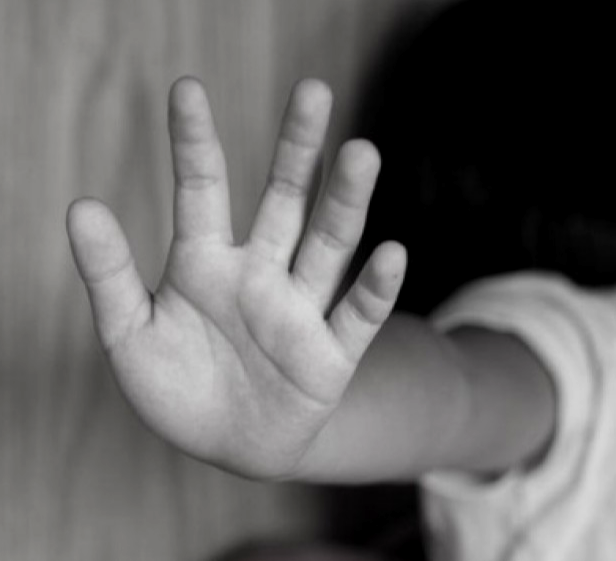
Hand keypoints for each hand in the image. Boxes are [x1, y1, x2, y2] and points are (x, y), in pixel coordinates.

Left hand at [67, 77, 405, 478]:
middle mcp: (259, 275)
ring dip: (345, 202)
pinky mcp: (332, 354)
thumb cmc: (177, 388)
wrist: (229, 446)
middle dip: (296, 150)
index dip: (194, 142)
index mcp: (205, 264)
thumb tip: (80, 205)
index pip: (203, 190)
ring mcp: (299, 311)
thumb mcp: (130, 334)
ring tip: (360, 153)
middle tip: (312, 91)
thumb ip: (111, 275)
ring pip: (328, 247)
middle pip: (284, 202)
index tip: (187, 88)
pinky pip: (358, 315)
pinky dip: (374, 288)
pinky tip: (391, 253)